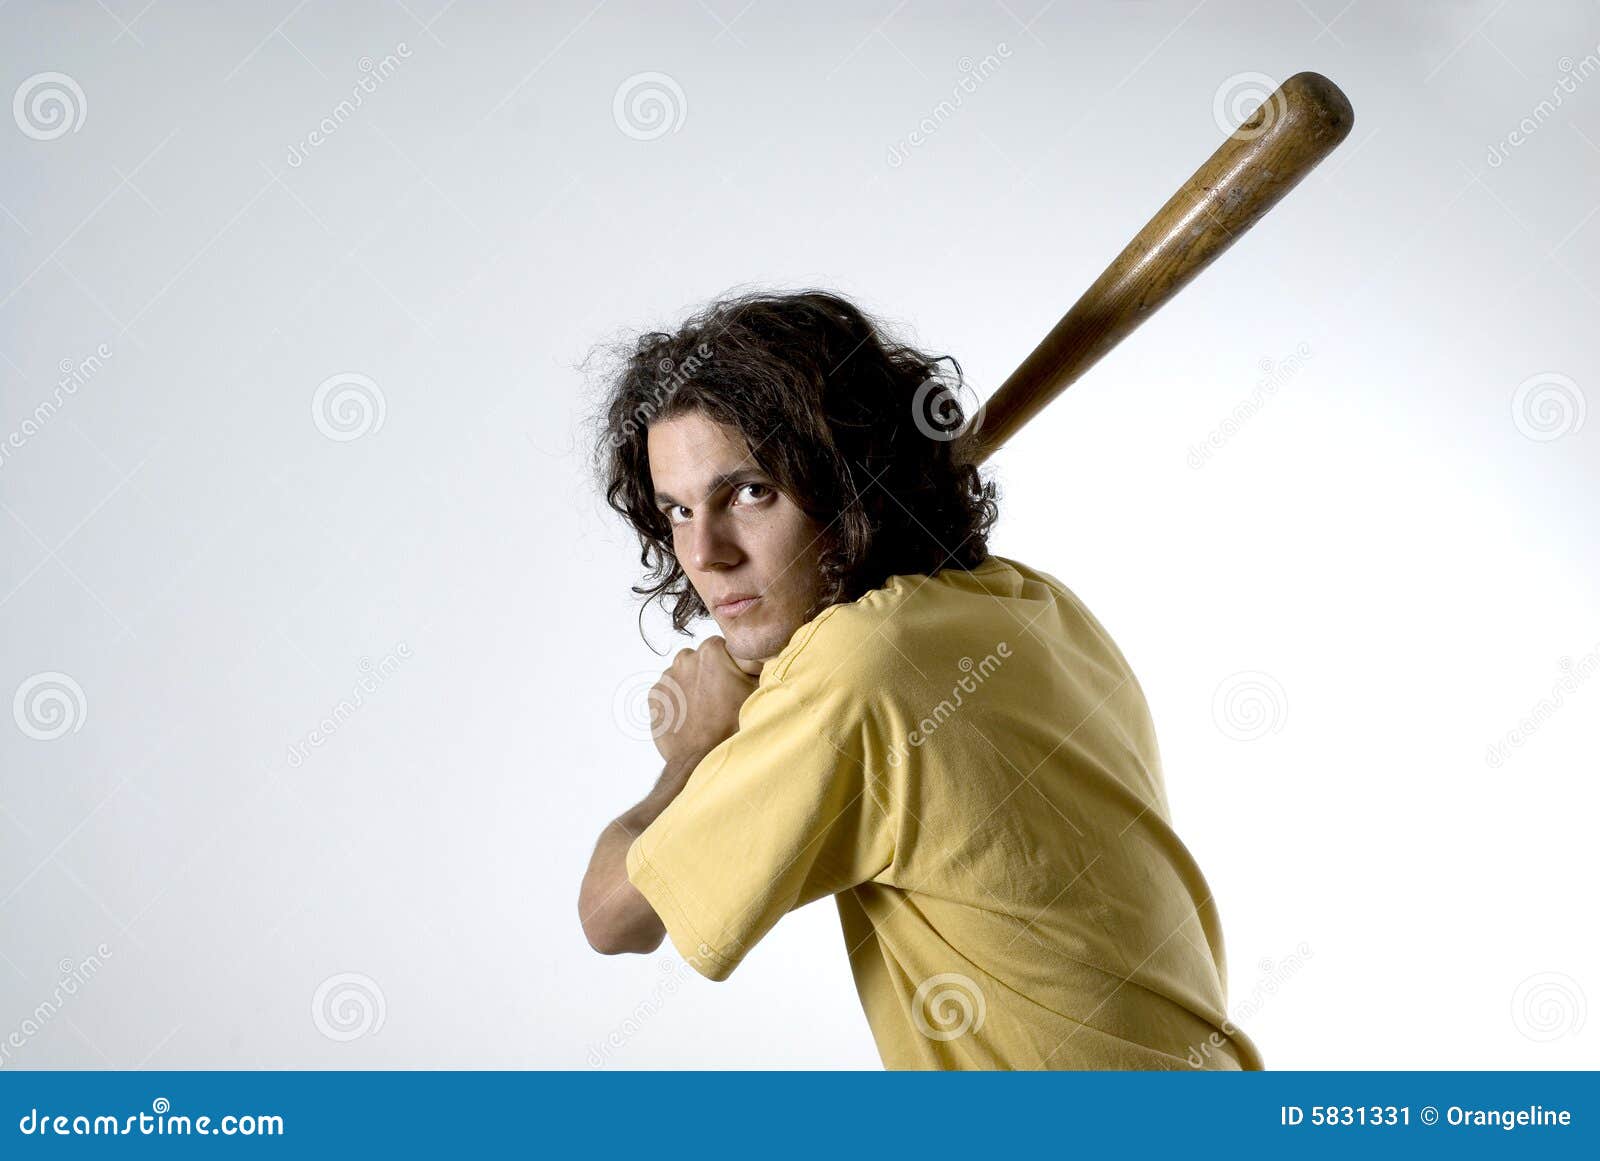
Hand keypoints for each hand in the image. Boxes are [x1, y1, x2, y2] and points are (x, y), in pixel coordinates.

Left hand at [649, 636, 758, 765]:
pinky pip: (670, 690)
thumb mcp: (756, 691)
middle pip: (702, 658)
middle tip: (722, 698)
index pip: (725, 646)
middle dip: (711, 673)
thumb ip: (756, 666)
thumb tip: (760, 654)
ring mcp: (667, 676)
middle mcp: (685, 657)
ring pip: (684, 673)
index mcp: (712, 650)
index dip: (732, 664)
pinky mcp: (655, 695)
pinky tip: (691, 715)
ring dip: (694, 685)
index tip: (735, 682)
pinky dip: (679, 699)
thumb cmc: (730, 727)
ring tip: (706, 709)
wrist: (700, 758)